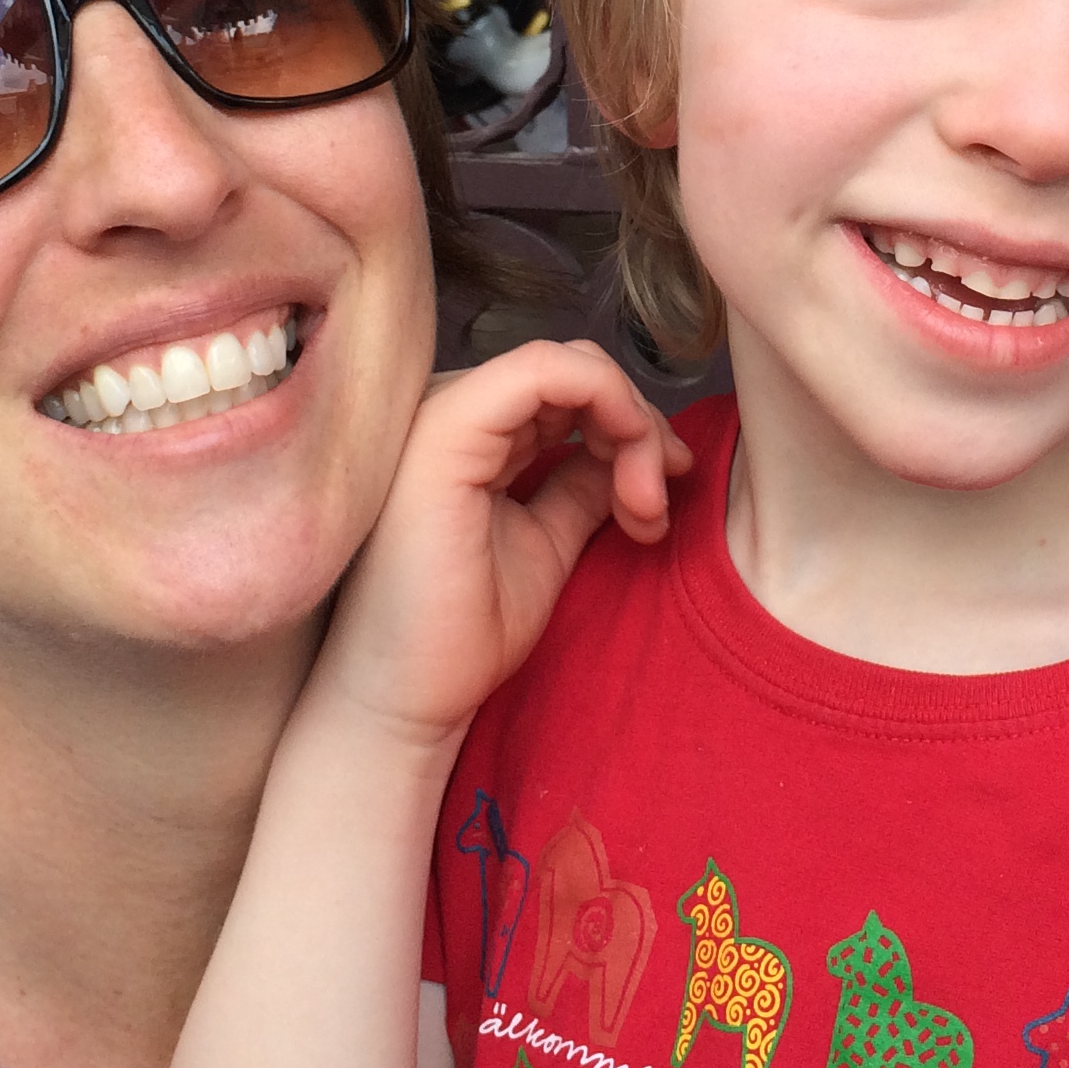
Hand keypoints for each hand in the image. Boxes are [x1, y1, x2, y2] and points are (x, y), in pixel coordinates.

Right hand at [316, 341, 684, 750]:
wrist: (405, 701)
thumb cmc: (462, 634)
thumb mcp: (548, 540)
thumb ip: (583, 485)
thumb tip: (639, 450)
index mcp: (469, 436)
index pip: (566, 389)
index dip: (630, 424)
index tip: (662, 491)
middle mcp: (449, 409)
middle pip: (576, 373)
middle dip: (640, 428)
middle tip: (658, 504)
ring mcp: (441, 411)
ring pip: (569, 366)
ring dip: (633, 427)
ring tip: (645, 509)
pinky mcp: (446, 428)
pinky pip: (544, 369)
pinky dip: (609, 402)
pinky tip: (632, 473)